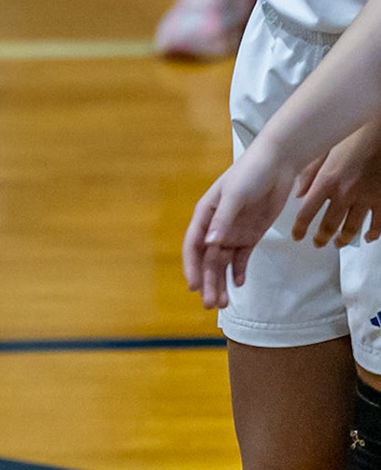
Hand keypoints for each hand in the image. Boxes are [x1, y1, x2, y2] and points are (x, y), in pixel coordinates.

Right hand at [183, 148, 297, 308]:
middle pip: (208, 258)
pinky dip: (238, 271)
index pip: (193, 244)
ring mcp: (233, 231)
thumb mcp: (235, 196)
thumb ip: (223, 220)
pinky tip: (238, 284)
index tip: (194, 286)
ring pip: (223, 261)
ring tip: (222, 302)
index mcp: (205, 214)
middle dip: (207, 280)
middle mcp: (216, 225)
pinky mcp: (251, 234)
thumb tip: (210, 244)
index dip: (192, 266)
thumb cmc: (250, 174)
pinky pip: (241, 257)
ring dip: (221, 280)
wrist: (277, 165)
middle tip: (210, 304)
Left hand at [290, 122, 380, 247]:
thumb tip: (298, 193)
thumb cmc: (351, 137)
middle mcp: (345, 193)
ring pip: (353, 228)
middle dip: (322, 237)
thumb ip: (309, 173)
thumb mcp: (324, 151)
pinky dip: (373, 234)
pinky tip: (368, 237)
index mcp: (326, 181)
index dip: (301, 227)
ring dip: (344, 239)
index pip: (307, 211)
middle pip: (330, 224)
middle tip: (317, 243)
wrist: (378, 134)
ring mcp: (366, 199)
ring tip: (337, 243)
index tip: (298, 236)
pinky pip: (378, 223)